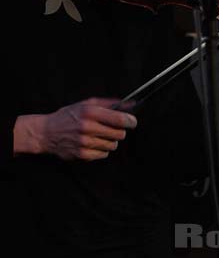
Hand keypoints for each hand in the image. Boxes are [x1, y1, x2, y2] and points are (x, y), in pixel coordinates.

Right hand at [14, 97, 137, 160]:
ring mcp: (85, 143)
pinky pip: (104, 154)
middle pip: (119, 134)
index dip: (130, 121)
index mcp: (90, 112)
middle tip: (114, 128)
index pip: (119, 119)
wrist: (47, 132)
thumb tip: (130, 104)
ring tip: (101, 135)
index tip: (132, 121)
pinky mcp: (83, 155)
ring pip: (113, 145)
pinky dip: (102, 149)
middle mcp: (88, 127)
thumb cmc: (69, 115)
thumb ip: (109, 103)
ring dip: (111, 140)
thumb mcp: (87, 104)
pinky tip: (94, 143)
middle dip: (120, 131)